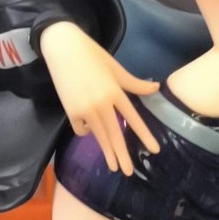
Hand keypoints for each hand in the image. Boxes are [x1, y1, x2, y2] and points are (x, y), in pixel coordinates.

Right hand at [40, 21, 159, 177]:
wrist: (62, 47)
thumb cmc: (92, 55)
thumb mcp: (116, 68)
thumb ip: (135, 83)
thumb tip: (156, 88)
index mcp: (115, 92)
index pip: (133, 118)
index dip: (144, 135)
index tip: (154, 150)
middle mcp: (101, 104)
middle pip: (114, 135)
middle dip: (121, 155)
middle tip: (127, 172)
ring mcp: (84, 109)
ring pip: (99, 136)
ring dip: (106, 152)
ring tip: (113, 166)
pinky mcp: (70, 110)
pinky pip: (81, 129)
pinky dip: (86, 131)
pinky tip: (89, 130)